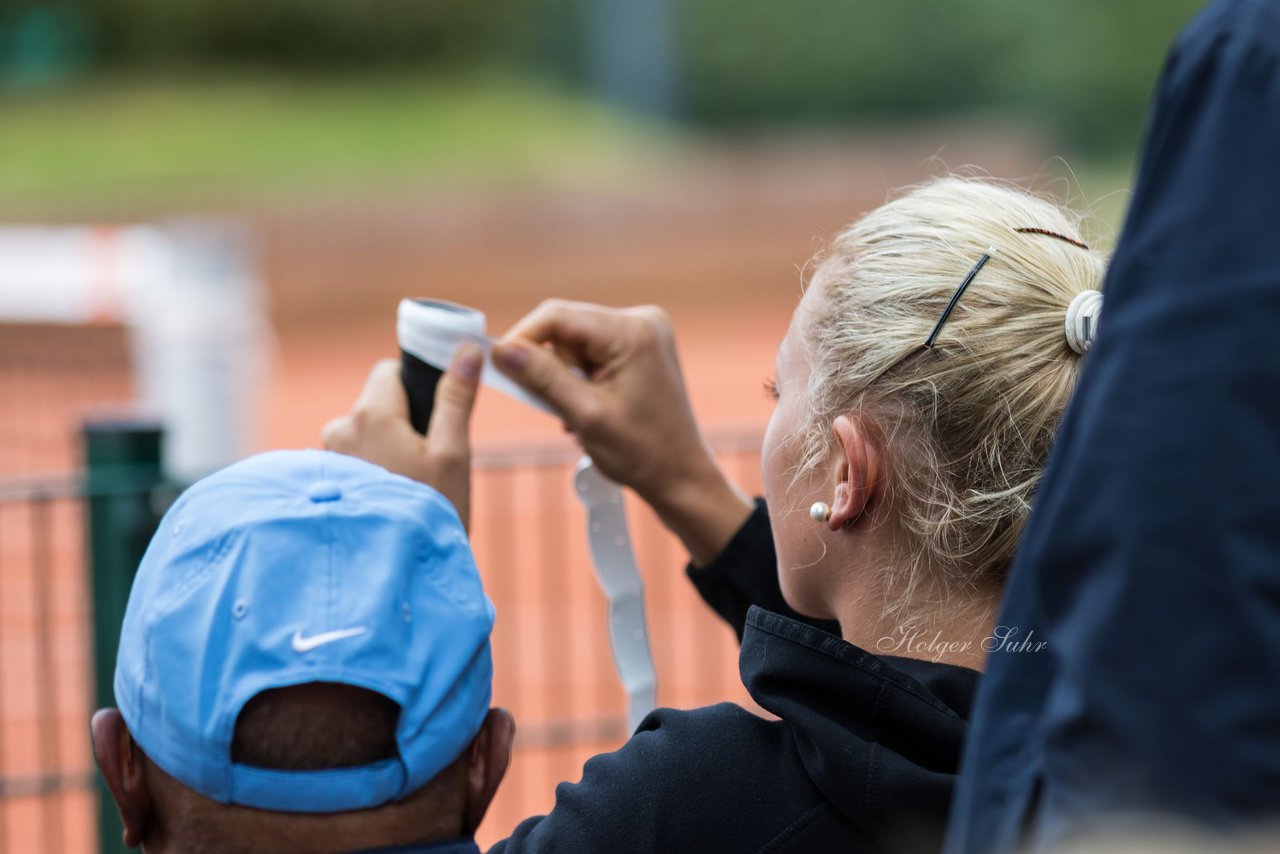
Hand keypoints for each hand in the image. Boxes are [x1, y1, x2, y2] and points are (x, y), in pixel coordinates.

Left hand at [322, 344, 482, 529]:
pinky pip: (352, 462)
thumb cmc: (430, 512)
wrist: (397, 575)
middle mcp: (338, 429)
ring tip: (408, 489)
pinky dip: (370, 473)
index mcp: (370, 413)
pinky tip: (389, 501)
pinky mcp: (323, 486)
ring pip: (364, 435)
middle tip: (427, 465)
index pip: (389, 372)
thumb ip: (456, 397)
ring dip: (385, 451)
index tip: (435, 420)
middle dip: (402, 424)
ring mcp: (325, 460)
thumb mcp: (453, 452)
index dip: (416, 389)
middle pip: (377, 406)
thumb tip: (468, 348)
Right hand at [491, 300, 752, 563]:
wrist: (680, 476)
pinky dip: (582, 379)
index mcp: (633, 331)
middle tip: (559, 408)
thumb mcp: (584, 415)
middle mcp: (642, 320)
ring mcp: (644, 332)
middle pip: (565, 328)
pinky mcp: (640, 347)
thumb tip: (501, 349)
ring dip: (566, 378)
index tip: (500, 367)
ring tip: (580, 416)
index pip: (557, 316)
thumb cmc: (642, 453)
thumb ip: (542, 377)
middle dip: (551, 367)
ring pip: (575, 342)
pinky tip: (592, 408)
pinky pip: (592, 352)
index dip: (522, 339)